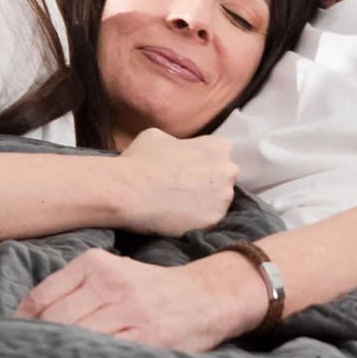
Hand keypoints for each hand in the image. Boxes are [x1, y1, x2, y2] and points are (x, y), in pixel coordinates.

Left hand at [13, 249, 265, 351]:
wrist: (206, 297)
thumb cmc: (150, 290)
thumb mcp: (111, 273)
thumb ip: (73, 291)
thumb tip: (25, 320)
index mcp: (94, 264)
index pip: (41, 298)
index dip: (20, 325)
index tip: (8, 344)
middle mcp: (109, 282)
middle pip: (54, 321)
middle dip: (36, 344)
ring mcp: (128, 310)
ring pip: (76, 337)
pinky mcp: (146, 336)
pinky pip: (105, 354)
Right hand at [115, 128, 239, 235]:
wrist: (128, 191)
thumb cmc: (140, 160)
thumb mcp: (158, 136)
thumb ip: (179, 142)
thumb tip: (179, 149)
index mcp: (218, 147)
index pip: (219, 156)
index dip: (203, 164)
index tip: (188, 171)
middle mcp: (228, 170)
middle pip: (224, 179)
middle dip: (209, 184)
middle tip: (184, 190)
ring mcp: (223, 198)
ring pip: (219, 202)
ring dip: (204, 204)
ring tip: (180, 205)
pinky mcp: (213, 221)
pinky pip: (208, 221)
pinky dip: (197, 221)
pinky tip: (178, 218)